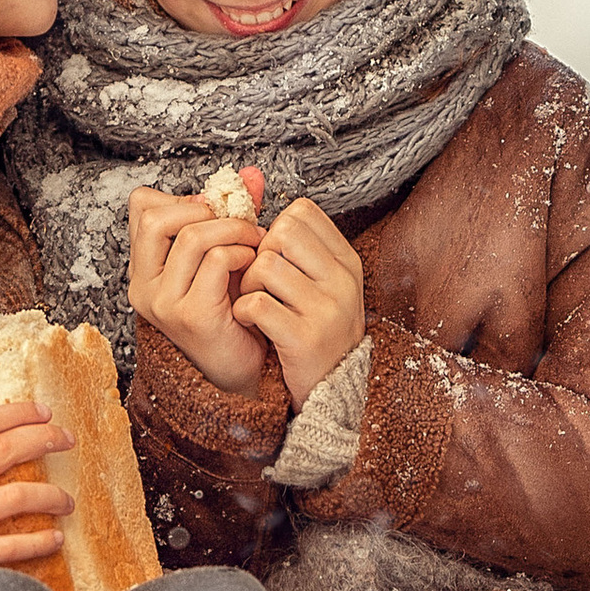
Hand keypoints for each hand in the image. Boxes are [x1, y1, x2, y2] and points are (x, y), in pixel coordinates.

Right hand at [0, 399, 72, 590]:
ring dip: (51, 497)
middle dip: (45, 439)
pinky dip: (37, 543)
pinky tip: (54, 539)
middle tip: (68, 439)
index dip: (16, 412)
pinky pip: (7, 547)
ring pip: (16, 498)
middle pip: (5, 450)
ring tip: (69, 501)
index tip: (44, 411)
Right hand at [129, 175, 270, 396]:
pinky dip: (241, 253)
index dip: (182, 197)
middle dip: (205, 209)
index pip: (141, 206)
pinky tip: (253, 265)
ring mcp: (164, 304)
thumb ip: (231, 214)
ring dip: (234, 230)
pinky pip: (216, 261)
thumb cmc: (232, 309)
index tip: (215, 210)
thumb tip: (251, 174)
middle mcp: (143, 287)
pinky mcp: (192, 315)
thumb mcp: (222, 255)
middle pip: (156, 217)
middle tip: (240, 221)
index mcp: (143, 269)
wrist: (244, 368)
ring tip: (255, 241)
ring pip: (192, 236)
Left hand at [237, 199, 366, 409]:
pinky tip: (251, 321)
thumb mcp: (323, 284)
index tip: (273, 255)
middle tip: (259, 281)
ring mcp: (325, 310)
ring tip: (254, 302)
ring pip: (264, 266)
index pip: (303, 212)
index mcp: (346, 261)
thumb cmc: (318, 328)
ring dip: (247, 284)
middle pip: (282, 232)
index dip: (275, 228)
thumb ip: (301, 248)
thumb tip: (255, 201)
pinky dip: (243, 310)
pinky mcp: (304, 338)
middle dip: (258, 253)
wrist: (333, 389)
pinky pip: (256, 304)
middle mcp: (341, 281)